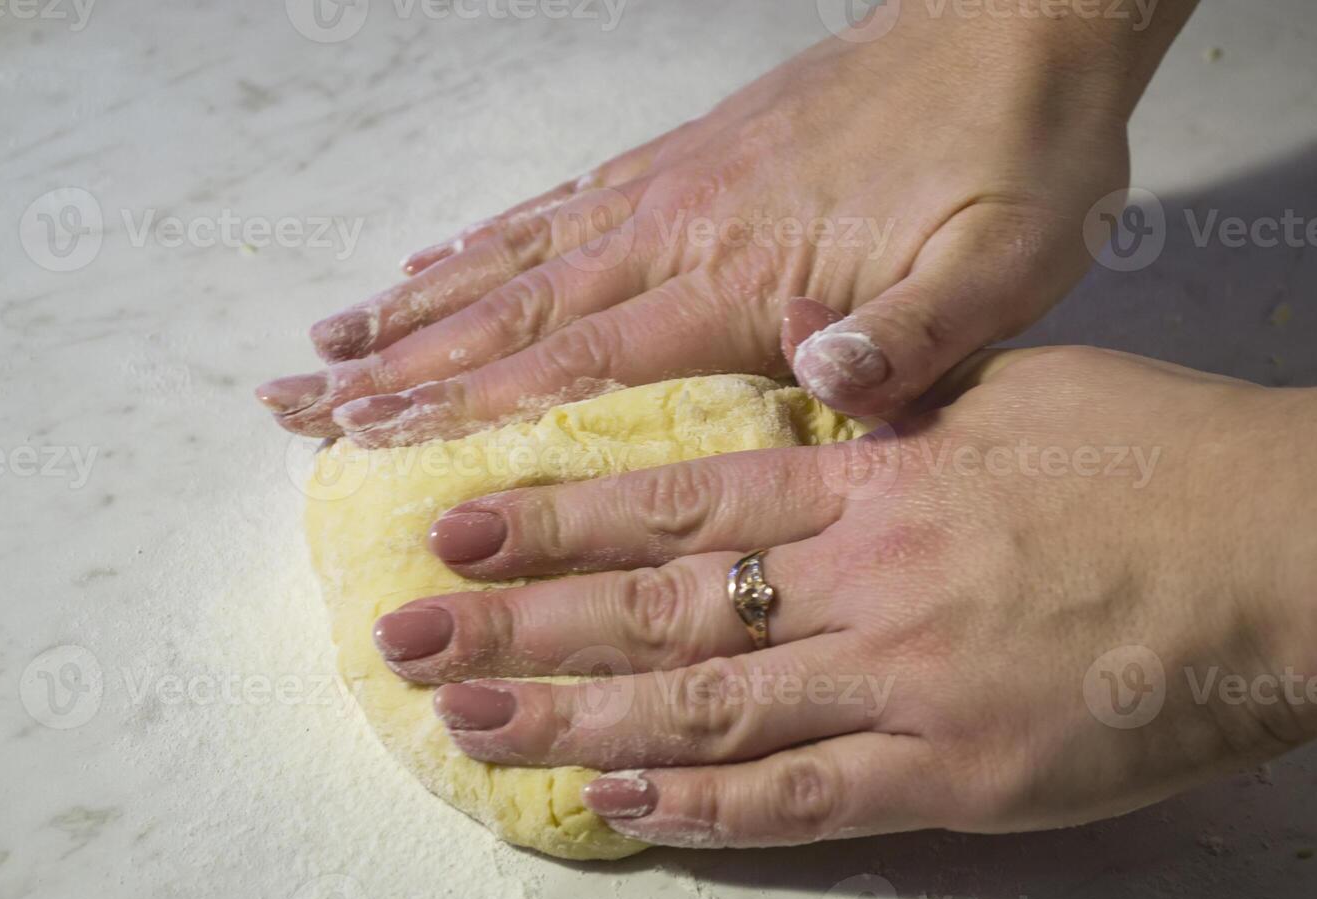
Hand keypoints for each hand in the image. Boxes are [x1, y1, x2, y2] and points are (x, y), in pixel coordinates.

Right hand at [257, 4, 1194, 445]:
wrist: (1024, 20)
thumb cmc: (1015, 156)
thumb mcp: (1003, 267)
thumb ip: (914, 336)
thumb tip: (823, 379)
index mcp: (739, 274)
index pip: (575, 356)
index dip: (464, 404)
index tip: (361, 438)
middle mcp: (678, 225)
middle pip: (511, 308)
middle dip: (396, 363)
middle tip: (292, 399)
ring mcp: (674, 182)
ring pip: (518, 254)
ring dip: (419, 304)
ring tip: (332, 338)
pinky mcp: (690, 154)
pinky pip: (564, 203)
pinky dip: (491, 239)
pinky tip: (446, 255)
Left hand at [370, 347, 1316, 846]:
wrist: (1289, 551)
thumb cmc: (1158, 456)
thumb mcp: (1007, 393)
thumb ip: (889, 411)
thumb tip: (802, 400)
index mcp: (872, 477)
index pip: (675, 498)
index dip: (555, 518)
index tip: (460, 528)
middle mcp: (864, 580)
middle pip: (659, 609)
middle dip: (521, 624)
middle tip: (409, 636)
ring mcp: (904, 685)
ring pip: (705, 709)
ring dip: (576, 719)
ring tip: (471, 723)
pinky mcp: (956, 777)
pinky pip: (805, 800)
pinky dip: (704, 808)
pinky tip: (617, 805)